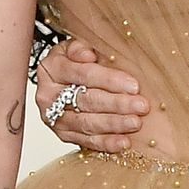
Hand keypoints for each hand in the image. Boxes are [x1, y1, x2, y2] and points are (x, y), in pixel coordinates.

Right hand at [32, 39, 149, 152]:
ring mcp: (53, 117)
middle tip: (141, 106)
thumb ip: (81, 47)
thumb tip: (88, 54)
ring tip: (135, 123)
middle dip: (117, 104)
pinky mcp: (62, 134)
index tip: (134, 85)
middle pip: (86, 100)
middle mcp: (48, 95)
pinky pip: (85, 141)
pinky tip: (123, 142)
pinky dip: (106, 143)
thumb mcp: (75, 46)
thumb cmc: (74, 60)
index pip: (84, 74)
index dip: (110, 80)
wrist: (60, 79)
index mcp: (51, 68)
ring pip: (86, 123)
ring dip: (113, 124)